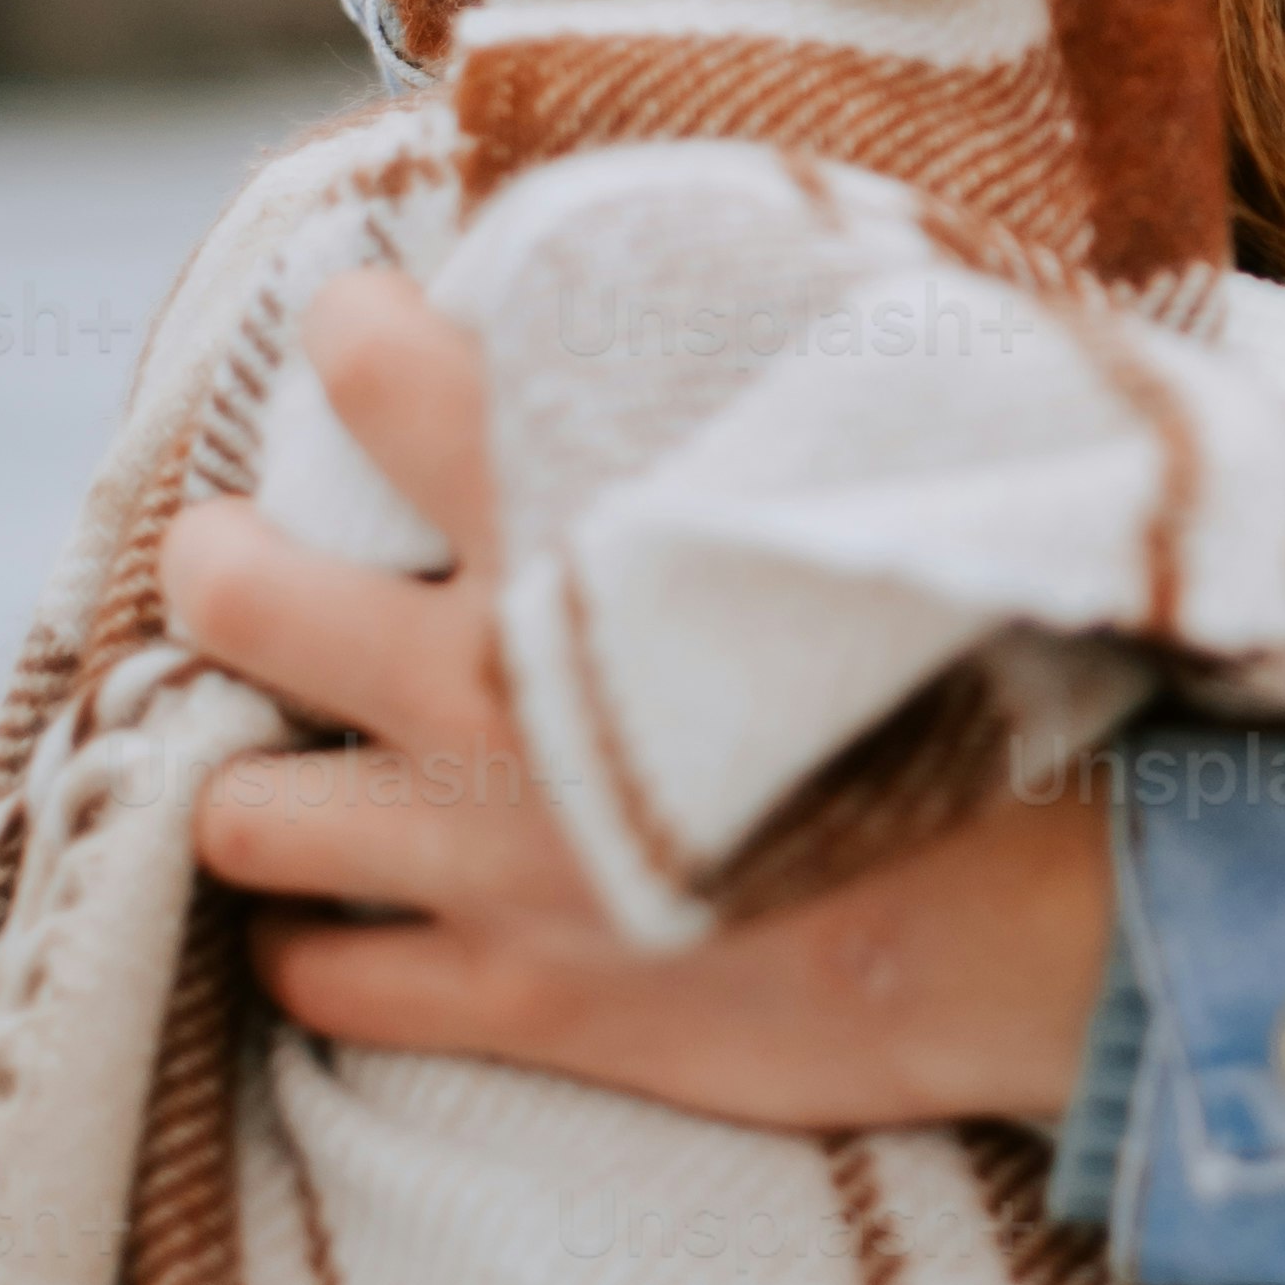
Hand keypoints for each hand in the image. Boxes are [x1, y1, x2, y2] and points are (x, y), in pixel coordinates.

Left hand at [166, 267, 1110, 1133]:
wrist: (1067, 925)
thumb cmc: (1017, 686)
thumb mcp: (901, 498)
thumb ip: (792, 409)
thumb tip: (788, 286)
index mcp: (586, 536)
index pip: (387, 378)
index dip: (350, 336)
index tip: (355, 328)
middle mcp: (496, 691)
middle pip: (237, 593)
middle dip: (218, 564)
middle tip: (242, 559)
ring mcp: (490, 859)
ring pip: (243, 814)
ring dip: (256, 784)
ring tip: (292, 763)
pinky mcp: (521, 998)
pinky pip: (325, 983)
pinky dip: (325, 951)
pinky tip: (364, 923)